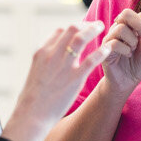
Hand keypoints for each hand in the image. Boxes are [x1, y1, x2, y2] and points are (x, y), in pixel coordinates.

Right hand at [3, 21, 109, 140]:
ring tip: (103, 28)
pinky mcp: (74, 78)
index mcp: (41, 52)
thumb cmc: (32, 98)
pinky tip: (108, 48)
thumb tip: (51, 59)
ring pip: (80, 38)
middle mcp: (52, 55)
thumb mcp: (35, 73)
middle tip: (97, 25)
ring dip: (93, 30)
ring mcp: (63, 65)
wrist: (31, 115)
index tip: (83, 31)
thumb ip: (45, 62)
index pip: (60, 31)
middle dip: (85, 24)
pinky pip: (91, 59)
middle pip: (70, 29)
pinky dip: (101, 51)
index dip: (74, 29)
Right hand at [101, 10, 140, 94]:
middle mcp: (120, 29)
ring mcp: (111, 38)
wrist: (126, 82)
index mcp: (133, 27)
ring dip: (132, 40)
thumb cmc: (137, 65)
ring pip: (121, 28)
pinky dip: (125, 49)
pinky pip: (114, 43)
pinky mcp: (105, 49)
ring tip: (134, 50)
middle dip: (140, 25)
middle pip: (127, 13)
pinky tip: (128, 55)